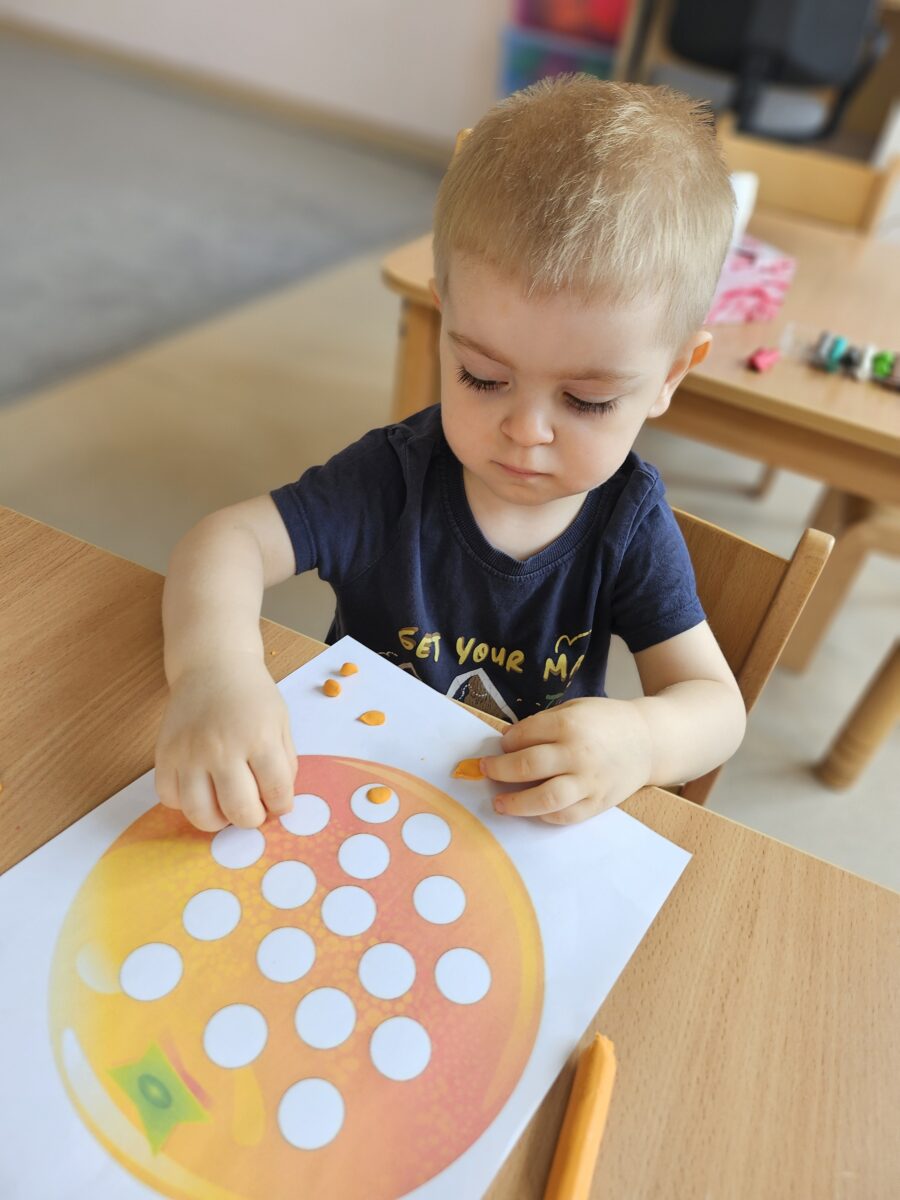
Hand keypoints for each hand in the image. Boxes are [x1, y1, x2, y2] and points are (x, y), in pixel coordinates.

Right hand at [154, 653, 296, 831]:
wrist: (213, 666)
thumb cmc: (251, 695)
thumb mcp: (280, 723)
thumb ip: (284, 764)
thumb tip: (279, 804)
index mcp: (259, 738)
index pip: (276, 793)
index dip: (281, 806)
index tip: (278, 804)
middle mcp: (222, 748)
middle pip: (239, 811)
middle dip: (252, 819)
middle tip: (253, 809)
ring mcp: (189, 753)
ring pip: (200, 814)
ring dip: (217, 820)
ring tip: (225, 807)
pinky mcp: (165, 754)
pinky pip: (169, 798)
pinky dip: (184, 803)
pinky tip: (199, 789)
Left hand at [479, 697, 652, 824]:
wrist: (649, 741)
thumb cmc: (606, 721)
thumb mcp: (574, 709)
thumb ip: (543, 724)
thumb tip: (507, 741)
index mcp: (570, 725)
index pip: (523, 736)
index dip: (505, 742)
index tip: (500, 746)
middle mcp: (578, 754)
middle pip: (527, 767)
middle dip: (499, 770)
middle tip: (484, 771)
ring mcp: (588, 782)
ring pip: (544, 799)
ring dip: (515, 803)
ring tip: (498, 803)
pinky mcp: (597, 803)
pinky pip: (565, 816)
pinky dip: (544, 816)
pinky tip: (531, 810)